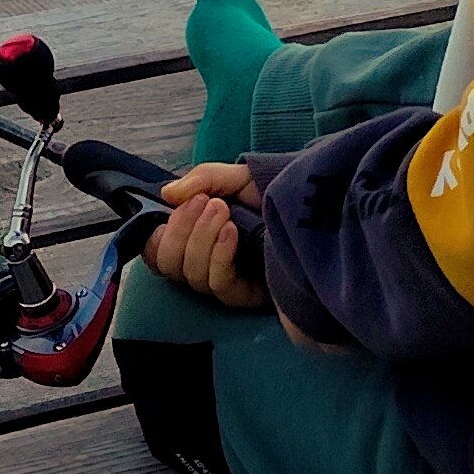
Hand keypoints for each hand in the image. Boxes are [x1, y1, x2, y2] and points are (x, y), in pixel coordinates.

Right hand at [151, 162, 267, 309]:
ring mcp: (222, 280)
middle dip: (181, 230)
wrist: (317, 213)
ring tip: (225, 211)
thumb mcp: (237, 178)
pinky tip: (232, 233)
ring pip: (190, 274)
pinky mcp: (244, 295)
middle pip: (167, 264)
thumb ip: (203, 179)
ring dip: (202, 239)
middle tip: (208, 203)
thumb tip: (167, 194)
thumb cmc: (275, 197)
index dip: (158, 232)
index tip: (178, 204)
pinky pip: (217, 284)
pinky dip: (219, 256)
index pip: (156, 247)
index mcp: (194, 235)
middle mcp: (202, 260)